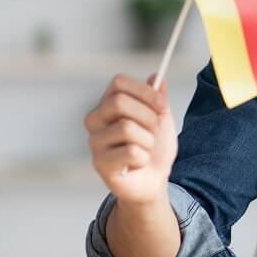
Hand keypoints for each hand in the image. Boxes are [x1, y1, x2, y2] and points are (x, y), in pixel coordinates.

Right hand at [84, 73, 177, 205]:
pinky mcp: (100, 164)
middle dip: (147, 117)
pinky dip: (144, 157)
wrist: (153, 181)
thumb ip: (158, 98)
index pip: (118, 82)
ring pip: (127, 128)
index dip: (144, 91)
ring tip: (145, 149)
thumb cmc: (154, 148)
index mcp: (109, 104)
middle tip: (154, 130)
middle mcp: (96, 120)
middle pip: (119, 102)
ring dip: (148, 140)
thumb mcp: (162, 119)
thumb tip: (157, 76)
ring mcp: (95, 142)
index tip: (161, 105)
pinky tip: (138, 163)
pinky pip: (130, 151)